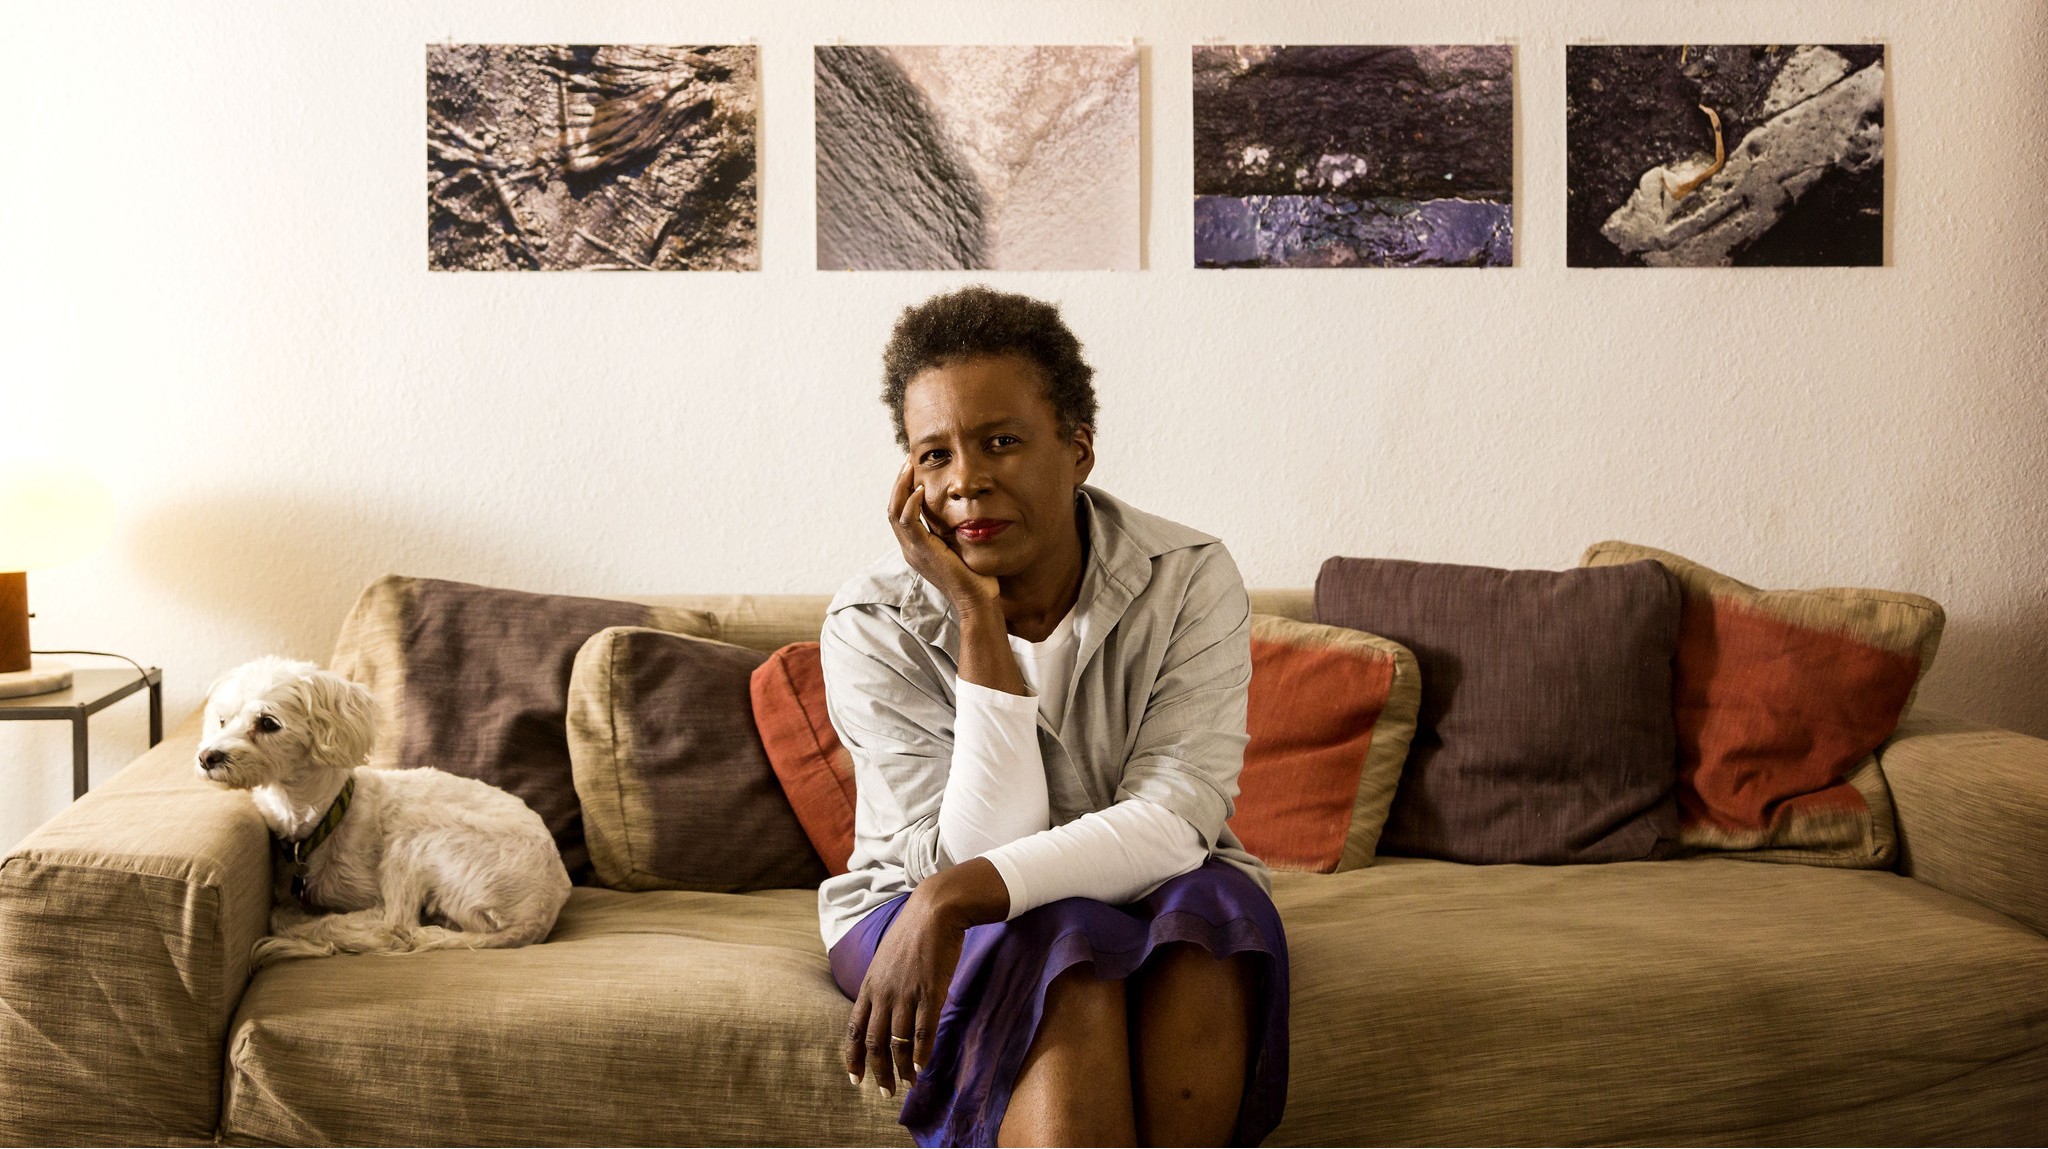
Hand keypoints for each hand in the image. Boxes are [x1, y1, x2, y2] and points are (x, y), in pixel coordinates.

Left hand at [846, 887, 967, 1096]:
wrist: (935, 910)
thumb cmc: (912, 933)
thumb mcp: (885, 960)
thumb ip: (881, 985)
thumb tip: (882, 1009)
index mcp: (869, 986)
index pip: (854, 1029)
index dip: (853, 1057)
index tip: (855, 1079)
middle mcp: (883, 993)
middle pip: (873, 1042)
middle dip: (878, 1071)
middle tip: (884, 1092)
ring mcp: (905, 994)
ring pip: (897, 1042)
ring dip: (901, 1068)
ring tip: (907, 1084)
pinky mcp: (929, 992)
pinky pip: (922, 1030)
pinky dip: (921, 1053)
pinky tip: (922, 1067)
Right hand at [889, 457, 999, 618]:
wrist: (977, 601)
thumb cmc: (976, 576)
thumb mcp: (961, 546)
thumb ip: (955, 529)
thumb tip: (964, 509)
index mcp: (917, 548)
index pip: (901, 513)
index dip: (904, 490)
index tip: (914, 470)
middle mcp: (910, 549)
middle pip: (893, 509)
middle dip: (899, 483)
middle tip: (908, 461)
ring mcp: (913, 551)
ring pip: (895, 513)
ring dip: (901, 487)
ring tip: (910, 467)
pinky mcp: (921, 552)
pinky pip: (908, 523)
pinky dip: (911, 504)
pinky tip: (919, 489)